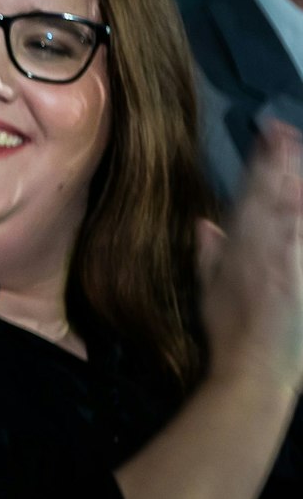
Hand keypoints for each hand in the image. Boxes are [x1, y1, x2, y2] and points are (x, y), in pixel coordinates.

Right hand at [200, 121, 302, 393]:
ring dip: (295, 180)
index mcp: (238, 248)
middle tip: (286, 131)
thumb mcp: (207, 290)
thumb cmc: (228, 332)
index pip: (250, 194)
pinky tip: (302, 198)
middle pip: (274, 194)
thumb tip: (206, 224)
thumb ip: (208, 254)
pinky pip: (301, 237)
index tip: (267, 134)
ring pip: (293, 210)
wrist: (256, 367)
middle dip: (282, 160)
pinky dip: (300, 215)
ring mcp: (289, 260)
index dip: (260, 161)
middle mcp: (264, 247)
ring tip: (299, 151)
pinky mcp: (302, 275)